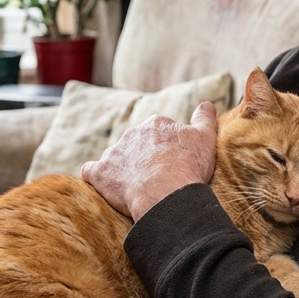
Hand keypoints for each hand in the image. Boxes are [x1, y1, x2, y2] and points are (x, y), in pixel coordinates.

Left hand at [81, 102, 217, 220]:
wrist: (167, 193)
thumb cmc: (188, 166)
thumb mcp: (205, 138)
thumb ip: (204, 118)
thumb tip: (206, 104)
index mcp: (155, 124)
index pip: (159, 133)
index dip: (167, 149)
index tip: (174, 164)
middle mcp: (132, 134)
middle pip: (136, 145)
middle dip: (144, 159)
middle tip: (158, 179)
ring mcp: (114, 153)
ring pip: (116, 158)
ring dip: (122, 169)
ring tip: (137, 188)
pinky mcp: (100, 173)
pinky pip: (91, 171)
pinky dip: (96, 177)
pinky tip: (103, 185)